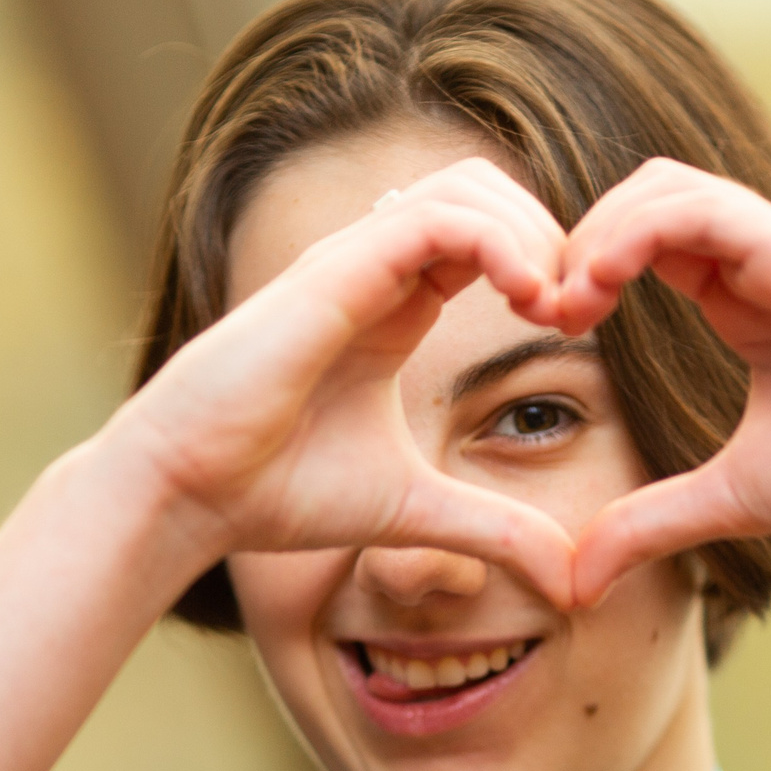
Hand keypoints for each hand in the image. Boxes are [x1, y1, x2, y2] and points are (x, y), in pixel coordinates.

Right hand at [103, 157, 580, 607]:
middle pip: (489, 192)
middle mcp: (376, 269)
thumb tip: (572, 582)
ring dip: (533, 233)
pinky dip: (498, 242)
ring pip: (469, 188)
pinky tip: (527, 300)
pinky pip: (437, 218)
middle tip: (579, 310)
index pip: (491, 237)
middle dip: (552, 238)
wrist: (191, 493)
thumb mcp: (419, 510)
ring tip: (555, 305)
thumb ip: (497, 532)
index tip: (577, 332)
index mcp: (397, 305)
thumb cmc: (279, 493)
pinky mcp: (336, 271)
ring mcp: (354, 261)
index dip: (548, 268)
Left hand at [553, 159, 770, 605]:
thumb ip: (648, 526)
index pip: (647, 240)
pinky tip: (598, 283)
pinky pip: (698, 208)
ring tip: (565, 297)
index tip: (552, 327)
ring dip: (598, 230)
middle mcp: (759, 263)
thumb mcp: (725, 500)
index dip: (587, 268)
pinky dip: (636, 230)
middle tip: (546, 307)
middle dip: (580, 238)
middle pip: (644, 195)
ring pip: (664, 186)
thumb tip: (574, 583)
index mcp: (744, 300)